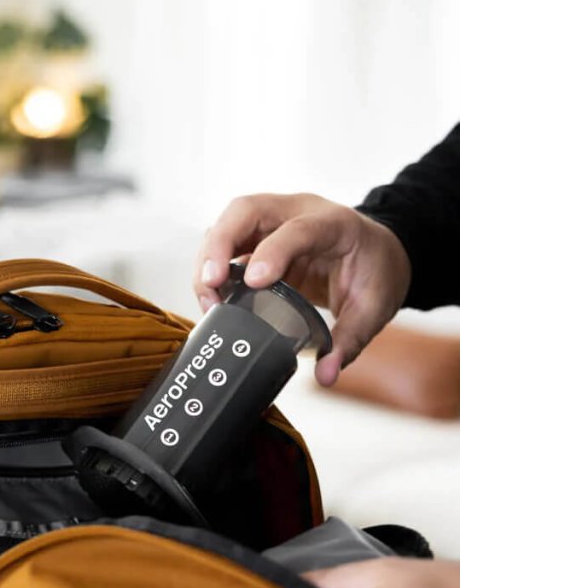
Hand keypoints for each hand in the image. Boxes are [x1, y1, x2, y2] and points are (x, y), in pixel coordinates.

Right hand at [193, 193, 410, 384]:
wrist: (379, 253)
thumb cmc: (376, 272)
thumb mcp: (374, 307)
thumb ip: (350, 340)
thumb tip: (325, 376)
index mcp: (334, 224)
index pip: (297, 229)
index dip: (272, 252)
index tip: (253, 282)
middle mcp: (296, 212)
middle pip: (246, 210)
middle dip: (220, 244)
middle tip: (211, 283)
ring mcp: (273, 220)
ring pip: (228, 224)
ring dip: (209, 258)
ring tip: (209, 299)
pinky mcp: (257, 237)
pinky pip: (227, 242)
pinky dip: (213, 267)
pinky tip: (214, 297)